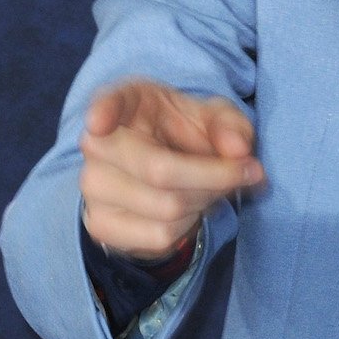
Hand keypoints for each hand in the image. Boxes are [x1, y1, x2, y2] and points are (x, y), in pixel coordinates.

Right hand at [79, 79, 263, 257]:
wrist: (168, 169)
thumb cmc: (188, 133)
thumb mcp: (218, 119)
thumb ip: (232, 126)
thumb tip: (238, 149)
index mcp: (127, 103)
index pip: (108, 102)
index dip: (103, 111)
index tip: (100, 123)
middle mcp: (98, 144)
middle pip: (160, 171)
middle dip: (216, 177)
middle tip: (245, 173)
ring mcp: (93, 186)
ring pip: (166, 208)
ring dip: (206, 202)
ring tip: (211, 188)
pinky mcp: (100, 224)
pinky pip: (159, 236)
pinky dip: (188, 227)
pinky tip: (188, 209)